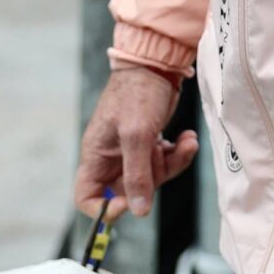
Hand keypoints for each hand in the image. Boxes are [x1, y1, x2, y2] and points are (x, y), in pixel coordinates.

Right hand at [73, 66, 198, 219]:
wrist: (158, 62)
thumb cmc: (138, 92)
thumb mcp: (137, 135)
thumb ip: (137, 175)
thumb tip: (138, 211)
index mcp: (96, 155)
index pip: (87, 197)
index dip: (104, 208)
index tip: (128, 202)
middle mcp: (112, 156)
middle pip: (128, 191)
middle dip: (152, 178)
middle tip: (159, 153)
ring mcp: (132, 150)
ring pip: (152, 178)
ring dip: (171, 163)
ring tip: (184, 142)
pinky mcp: (150, 142)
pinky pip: (164, 162)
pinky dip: (178, 153)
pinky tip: (187, 138)